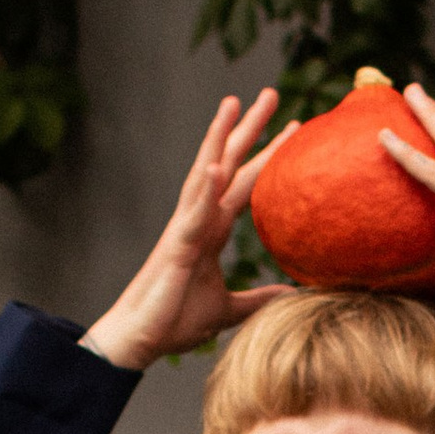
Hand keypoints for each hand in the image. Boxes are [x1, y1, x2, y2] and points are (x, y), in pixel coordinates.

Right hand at [82, 91, 291, 369]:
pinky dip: (203, 188)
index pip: (246, 184)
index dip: (268, 157)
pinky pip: (191, 211)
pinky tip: (215, 164)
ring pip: (205, 173)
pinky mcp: (175, 246)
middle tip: (270, 93)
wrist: (140, 340)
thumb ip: (257, 299)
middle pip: (227, 164)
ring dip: (218, 138)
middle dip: (248, 129)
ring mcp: (185, 228)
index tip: (293, 130)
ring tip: (233, 103)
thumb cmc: (175, 322)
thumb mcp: (228, 309)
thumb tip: (289, 296)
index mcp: (211, 231)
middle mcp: (199, 220)